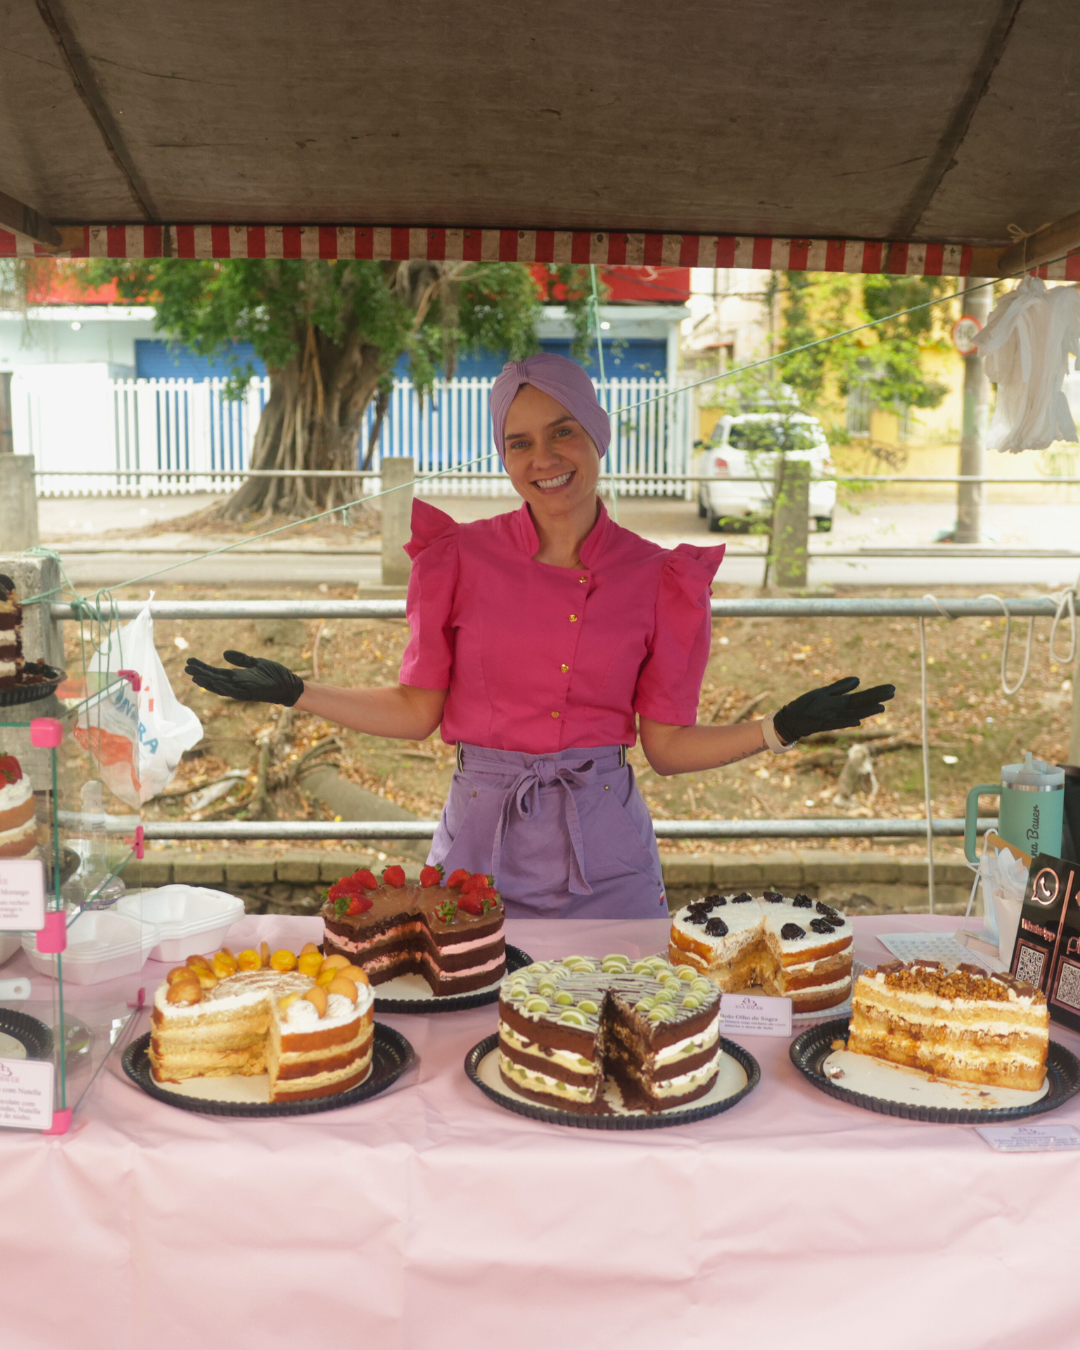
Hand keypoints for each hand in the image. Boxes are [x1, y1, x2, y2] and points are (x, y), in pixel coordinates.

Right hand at [185, 650, 303, 706]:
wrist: (290, 685)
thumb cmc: (275, 675)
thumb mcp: (256, 663)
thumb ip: (241, 659)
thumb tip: (224, 653)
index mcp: (237, 677)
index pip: (215, 672)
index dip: (203, 667)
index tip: (191, 661)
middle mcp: (237, 684)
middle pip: (214, 679)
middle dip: (200, 673)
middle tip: (186, 667)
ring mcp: (243, 690)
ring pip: (221, 687)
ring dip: (208, 682)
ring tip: (194, 676)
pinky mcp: (252, 694)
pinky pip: (235, 692)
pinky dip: (224, 688)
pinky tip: (215, 682)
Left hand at [773, 676, 894, 744]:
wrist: (790, 719)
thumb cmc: (807, 706)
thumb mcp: (824, 693)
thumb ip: (840, 687)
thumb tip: (859, 680)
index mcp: (841, 702)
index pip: (862, 696)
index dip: (876, 692)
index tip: (891, 688)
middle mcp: (840, 710)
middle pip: (861, 703)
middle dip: (876, 697)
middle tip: (892, 692)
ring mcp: (832, 717)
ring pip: (853, 714)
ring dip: (866, 711)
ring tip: (881, 707)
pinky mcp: (821, 724)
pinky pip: (836, 723)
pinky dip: (846, 722)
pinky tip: (857, 720)